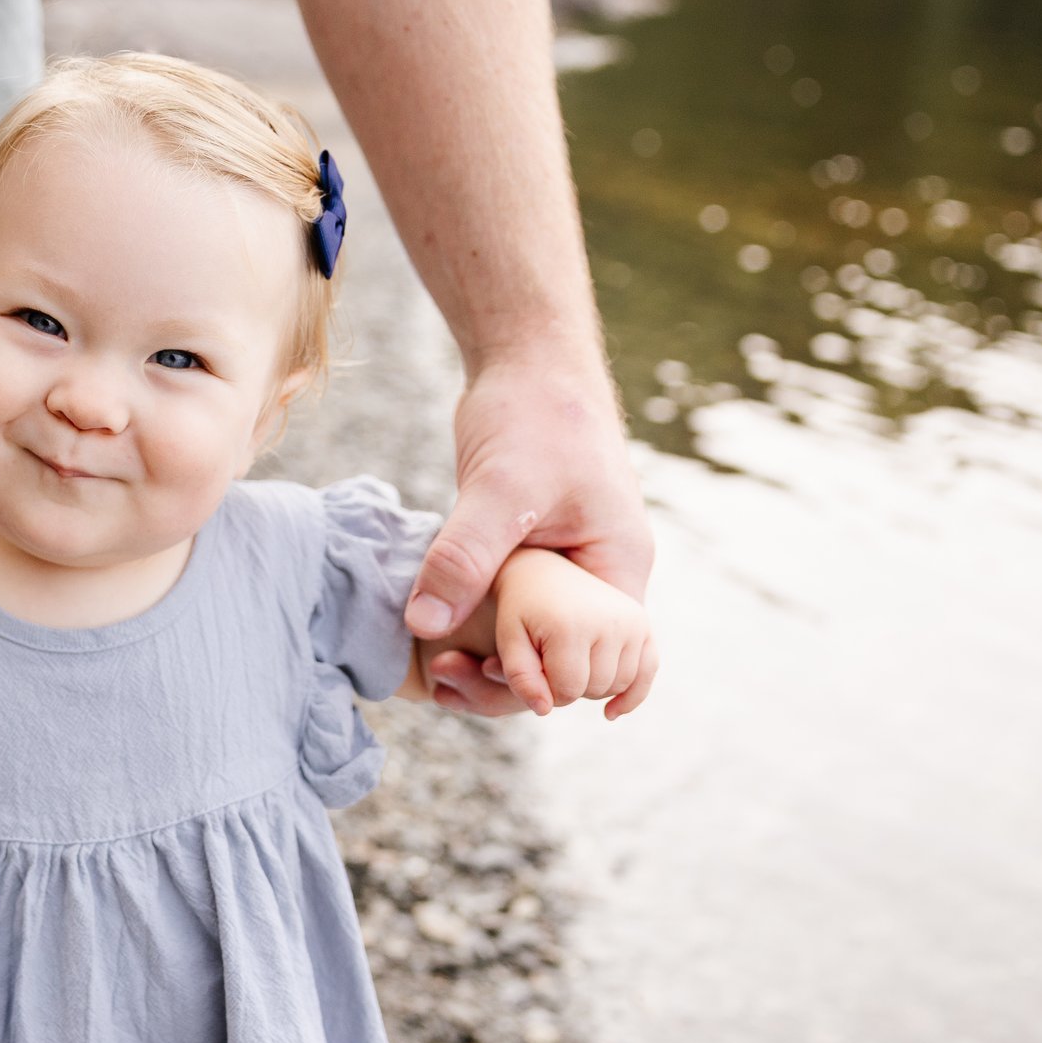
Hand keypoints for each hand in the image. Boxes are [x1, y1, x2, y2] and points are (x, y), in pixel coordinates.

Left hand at [407, 356, 654, 712]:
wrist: (527, 360)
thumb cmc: (534, 414)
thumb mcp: (501, 488)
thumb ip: (466, 555)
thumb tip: (424, 625)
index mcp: (617, 571)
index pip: (602, 663)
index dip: (547, 682)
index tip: (485, 674)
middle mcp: (597, 579)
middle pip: (566, 663)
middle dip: (511, 682)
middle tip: (446, 679)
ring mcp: (564, 569)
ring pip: (534, 643)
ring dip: (490, 662)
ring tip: (437, 670)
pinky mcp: (528, 557)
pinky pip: (510, 614)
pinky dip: (479, 632)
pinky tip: (432, 636)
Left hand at [479, 548, 657, 719]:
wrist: (545, 571)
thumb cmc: (522, 611)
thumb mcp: (509, 641)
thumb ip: (520, 678)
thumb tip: (544, 710)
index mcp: (571, 626)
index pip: (568, 690)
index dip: (548, 692)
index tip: (535, 674)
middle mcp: (608, 621)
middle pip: (596, 689)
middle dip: (571, 689)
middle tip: (551, 667)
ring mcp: (631, 621)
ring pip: (620, 684)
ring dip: (595, 688)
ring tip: (571, 667)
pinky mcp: (643, 622)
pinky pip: (648, 670)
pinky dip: (633, 694)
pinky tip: (611, 712)